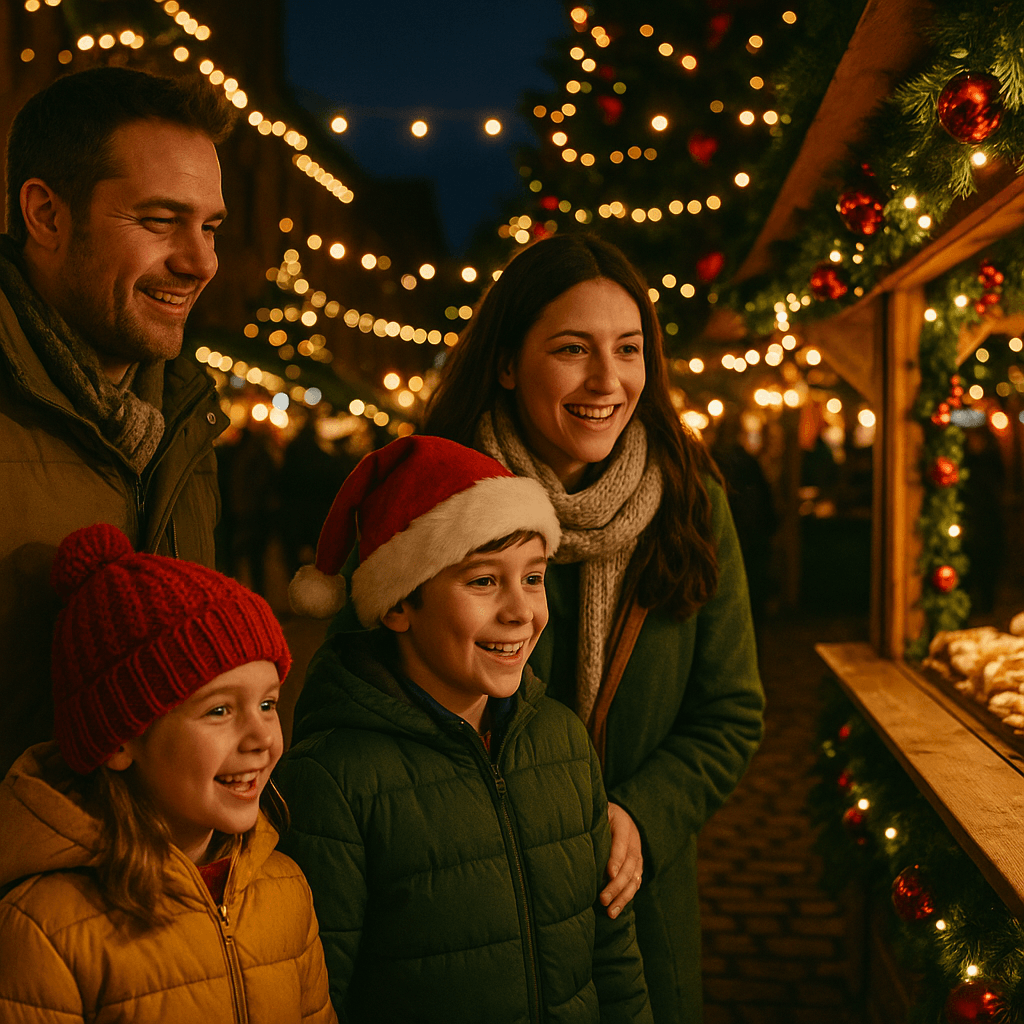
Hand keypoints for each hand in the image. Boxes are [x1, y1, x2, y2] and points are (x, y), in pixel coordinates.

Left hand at [600, 803, 642, 918]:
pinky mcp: (637, 866)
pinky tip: (616, 909)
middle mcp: (634, 840)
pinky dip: (627, 897)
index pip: (621, 842)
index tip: (609, 874)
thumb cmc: (602, 814)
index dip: (616, 858)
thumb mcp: (598, 812)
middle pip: (628, 865)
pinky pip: (635, 883)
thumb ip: (592, 822)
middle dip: (616, 885)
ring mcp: (637, 855)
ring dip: (623, 897)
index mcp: (623, 824)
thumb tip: (577, 838)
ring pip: (634, 879)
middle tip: (603, 899)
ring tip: (610, 912)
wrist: (621, 813)